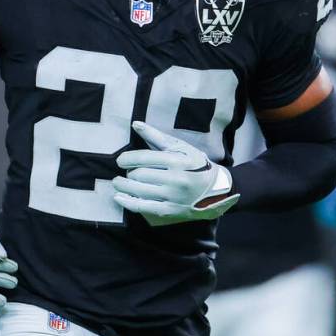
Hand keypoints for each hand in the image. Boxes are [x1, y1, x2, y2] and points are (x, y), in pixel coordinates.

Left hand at [113, 121, 239, 225]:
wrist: (217, 190)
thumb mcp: (180, 147)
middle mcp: (174, 180)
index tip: (120, 160)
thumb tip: (135, 124)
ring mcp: (172, 197)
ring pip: (138, 191)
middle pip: (139, 175)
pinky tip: (118, 197)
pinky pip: (143, 207)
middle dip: (128, 173)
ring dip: (123, 186)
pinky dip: (127, 202)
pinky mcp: (170, 211)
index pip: (143, 158)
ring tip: (118, 182)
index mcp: (176, 161)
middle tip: (127, 172)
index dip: (127, 159)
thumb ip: (156, 136)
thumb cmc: (196, 164)